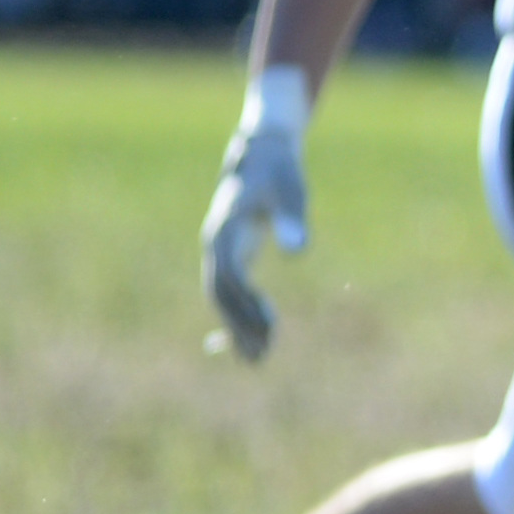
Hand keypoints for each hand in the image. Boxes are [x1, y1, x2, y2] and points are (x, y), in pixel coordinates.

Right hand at [201, 119, 309, 362]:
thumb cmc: (280, 171)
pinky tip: (258, 335)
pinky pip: (232, 290)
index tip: (266, 326)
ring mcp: (221, 250)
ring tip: (257, 360)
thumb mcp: (291, 192)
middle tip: (260, 358)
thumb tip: (297, 253)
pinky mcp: (232, 253)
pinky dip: (243, 312)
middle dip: (238, 325)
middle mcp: (216, 244)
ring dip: (238, 326)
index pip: (228, 277)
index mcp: (225, 232)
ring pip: (223, 296)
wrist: (263, 153)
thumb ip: (293, 220)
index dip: (244, 304)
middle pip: (220, 293)